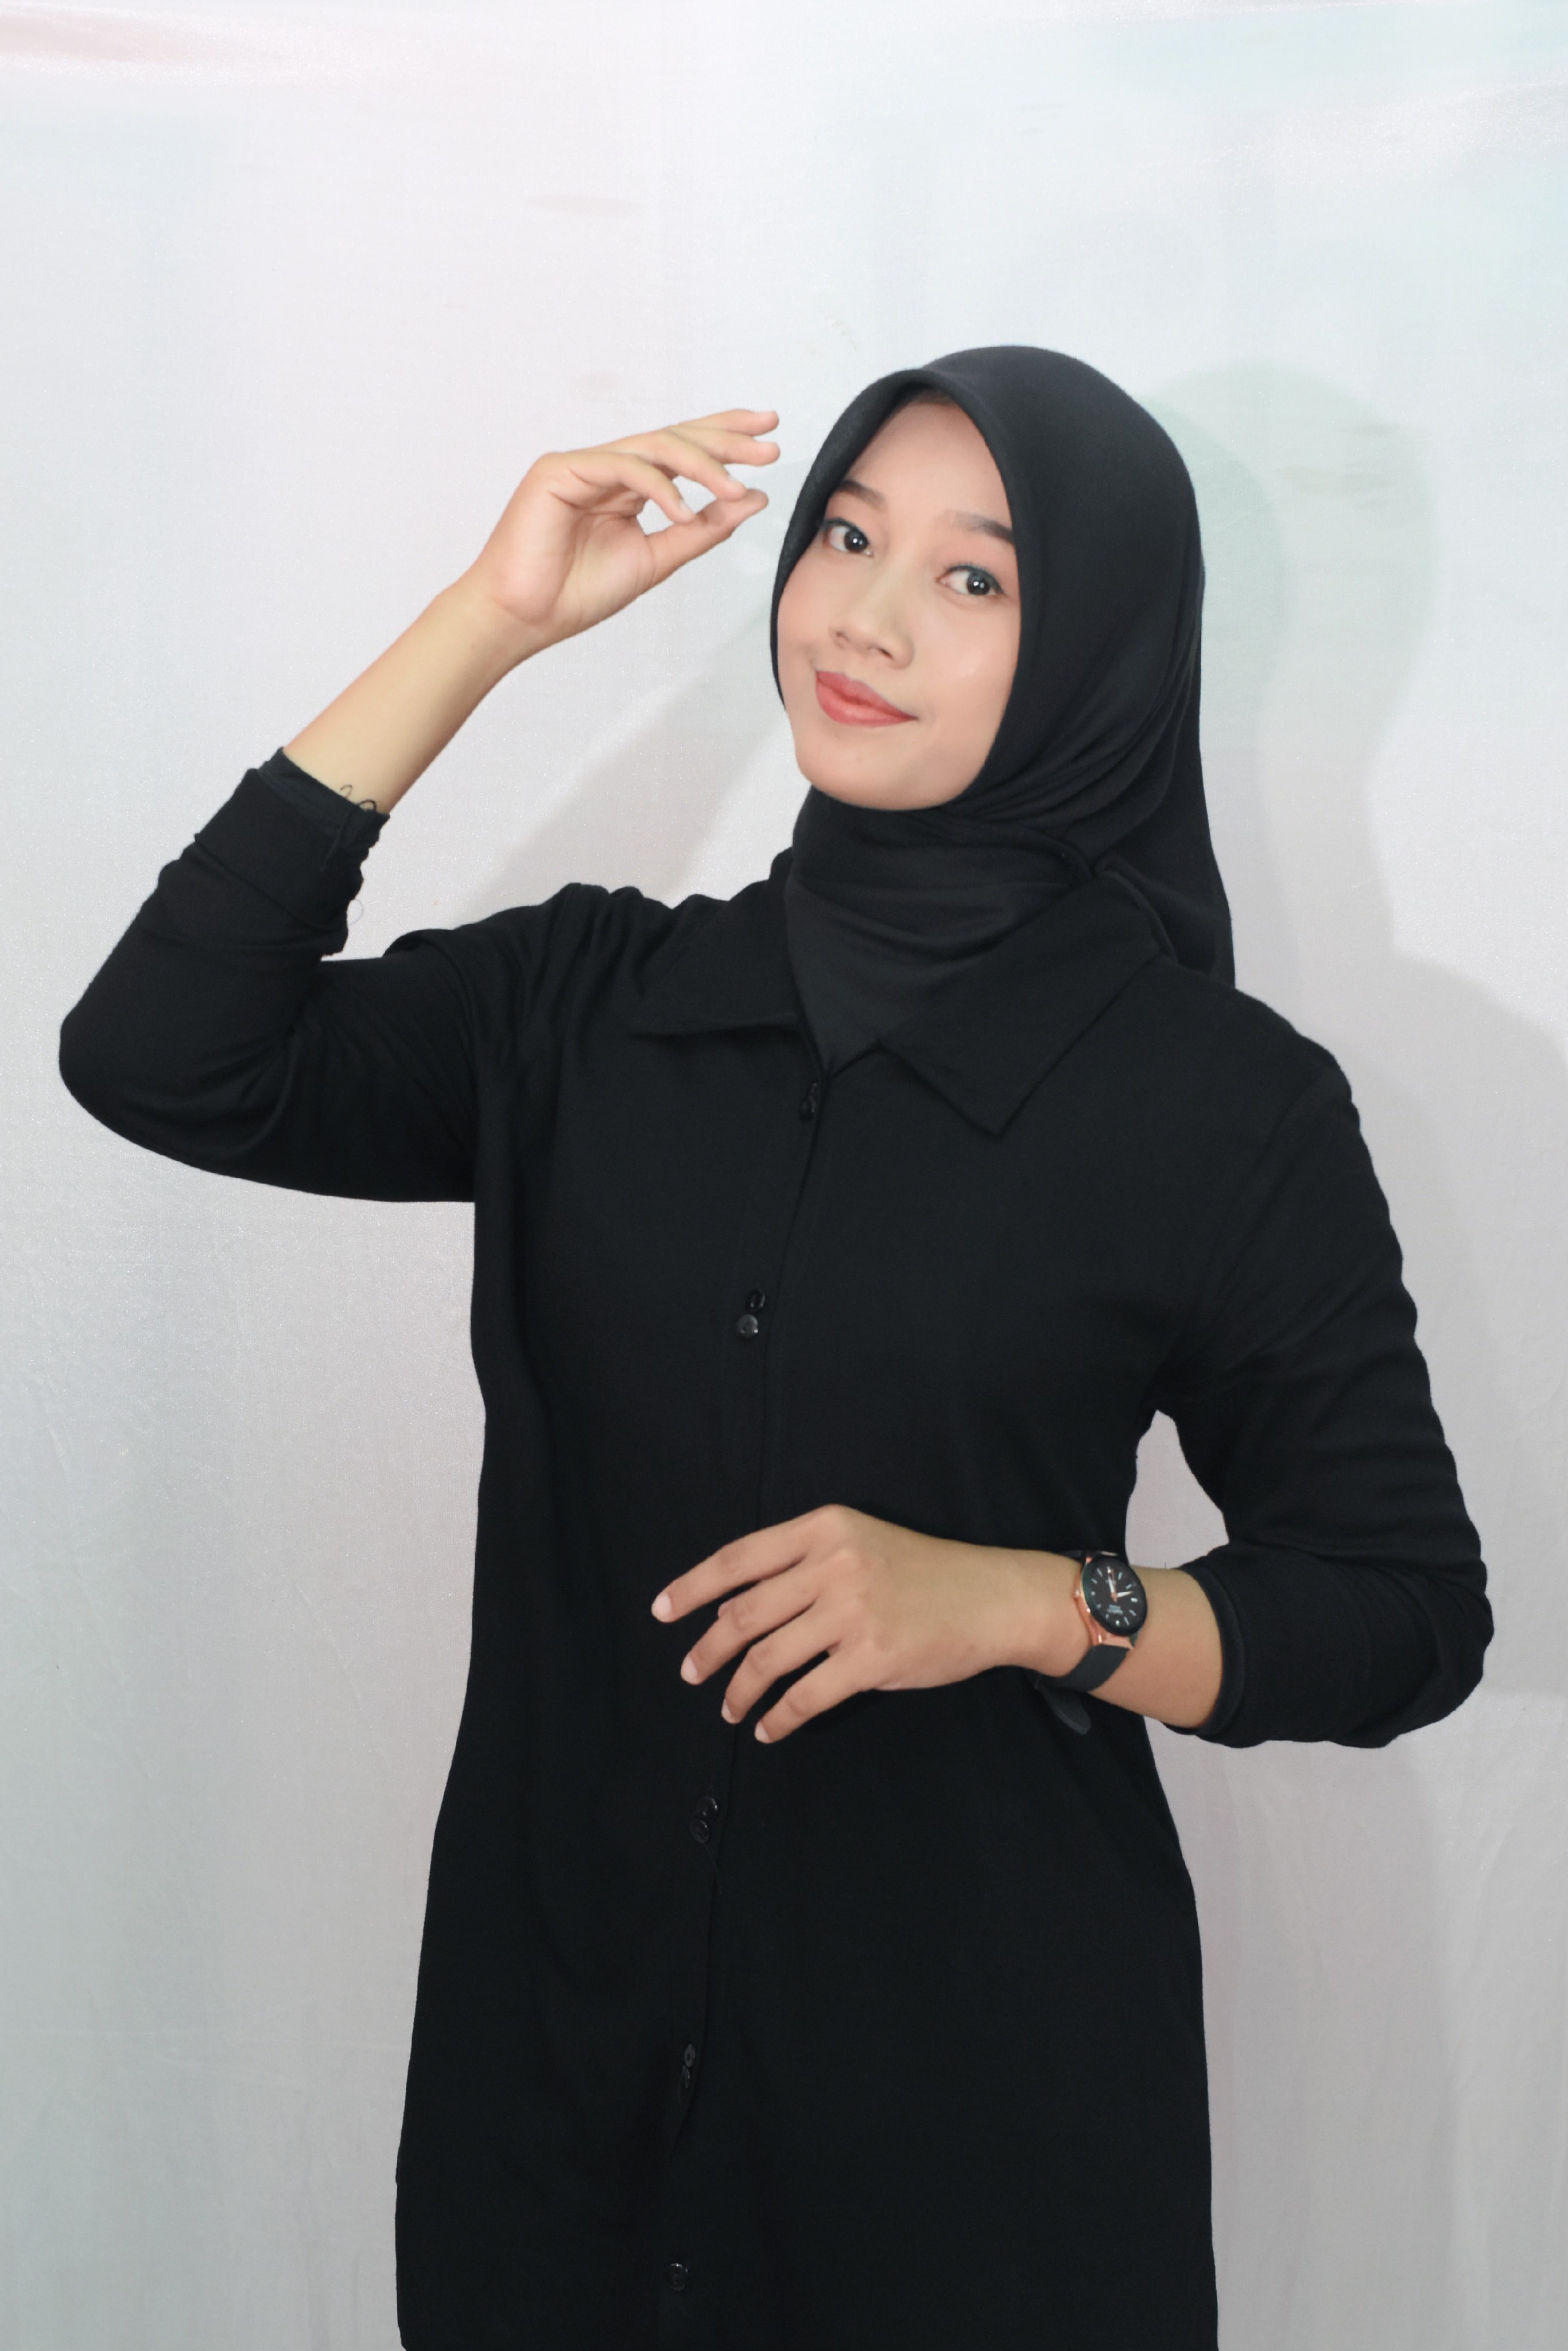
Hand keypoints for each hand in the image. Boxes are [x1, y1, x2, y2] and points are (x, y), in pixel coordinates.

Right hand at [464, 409, 778, 651]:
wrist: (524, 617)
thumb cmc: (576, 593)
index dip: (725, 441)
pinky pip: (621, 467)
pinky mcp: (560, 471)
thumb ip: (701, 529)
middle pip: (674, 438)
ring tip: (736, 485)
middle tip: (768, 446)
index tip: (767, 442)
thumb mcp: (656, 559)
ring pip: (653, 446)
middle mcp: (608, 468)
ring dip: (701, 463)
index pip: (683, 453)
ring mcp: (583, 465)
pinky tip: (683, 508)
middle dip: (724, 439)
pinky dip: (658, 486)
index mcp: (627, 487)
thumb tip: (750, 499)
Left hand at [651, 1506, 1084, 1743]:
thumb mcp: (859, 1542)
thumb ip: (802, 1564)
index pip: (739, 1558)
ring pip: (767, 1658)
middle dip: (708, 1650)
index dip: (692, 1586)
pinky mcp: (871, 1658)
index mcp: (824, 1528)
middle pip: (744, 1613)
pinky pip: (805, 1696)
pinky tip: (770, 1728)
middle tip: (691, 1672)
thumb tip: (735, 1608)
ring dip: (738, 1690)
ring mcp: (852, 1612)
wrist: (989, 1597)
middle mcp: (833, 1565)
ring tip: (730, 1707)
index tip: (662, 1611)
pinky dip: (779, 1717)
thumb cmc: (920, 1572)